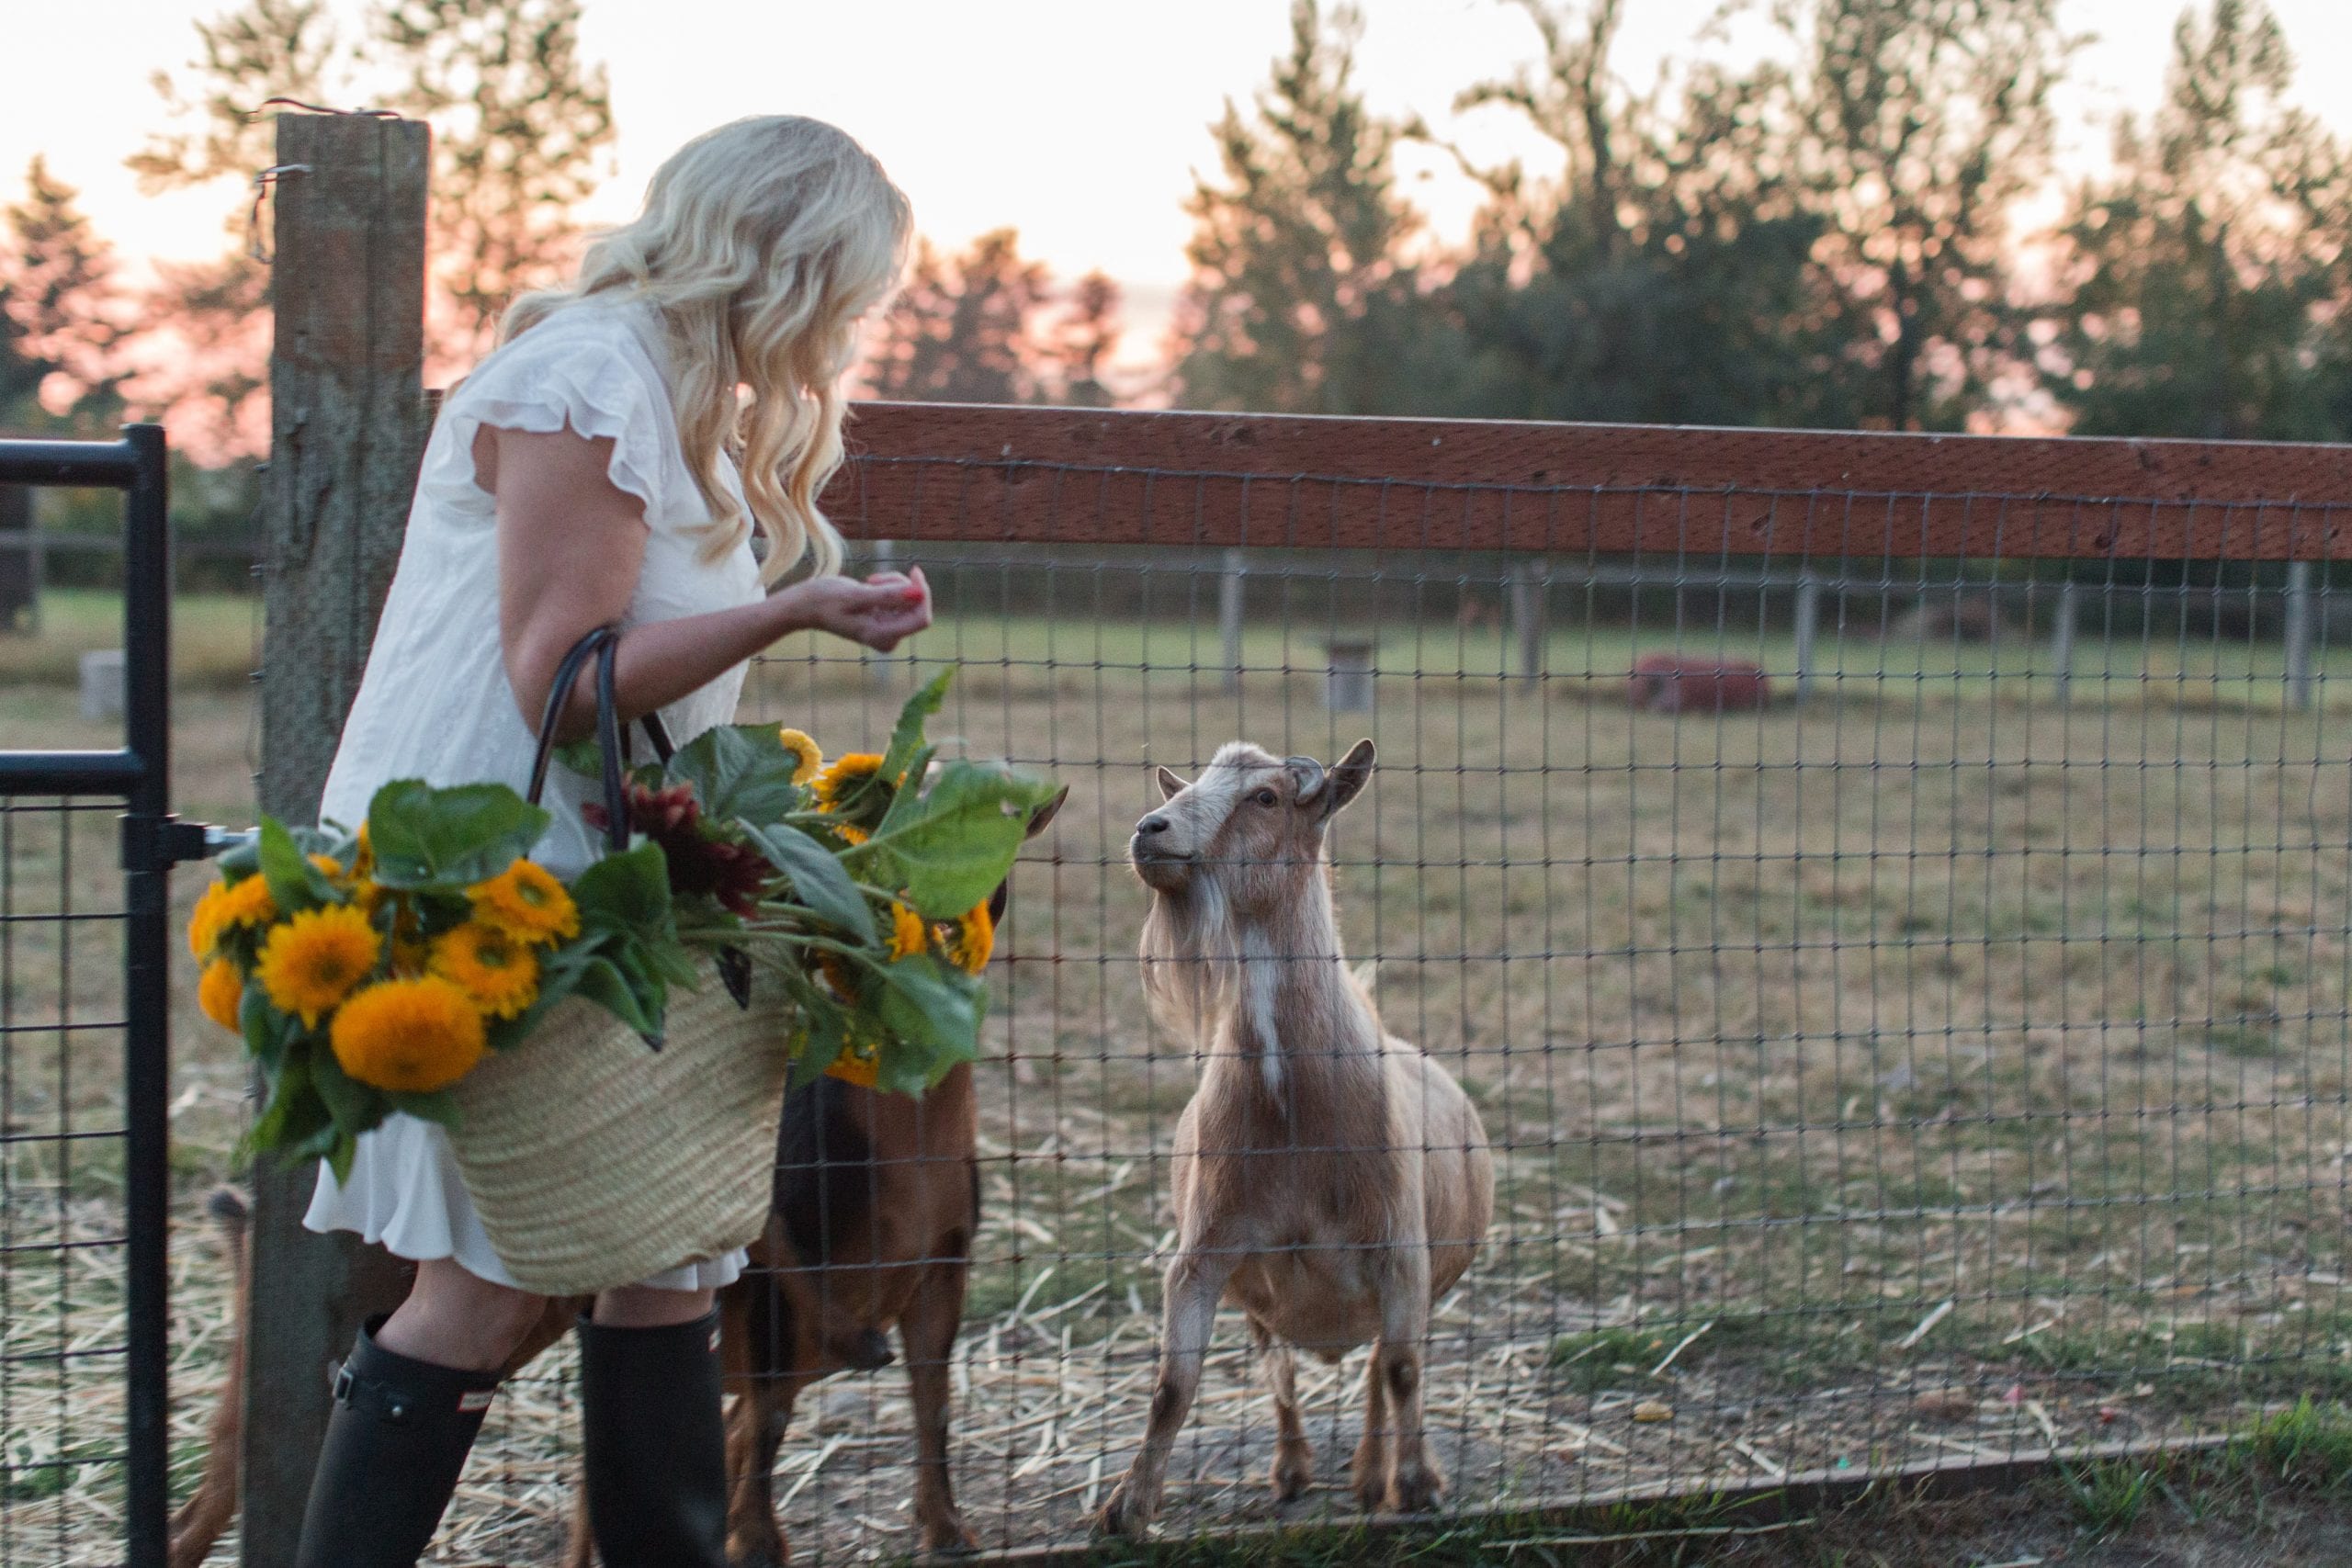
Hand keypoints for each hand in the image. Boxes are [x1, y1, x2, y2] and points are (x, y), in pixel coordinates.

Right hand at [777, 566, 932, 652]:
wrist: (807, 605)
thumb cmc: (826, 600)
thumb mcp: (856, 594)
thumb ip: (888, 595)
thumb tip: (918, 592)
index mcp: (882, 636)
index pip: (921, 618)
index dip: (923, 594)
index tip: (913, 571)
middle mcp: (889, 637)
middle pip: (916, 607)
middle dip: (901, 586)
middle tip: (874, 579)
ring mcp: (888, 629)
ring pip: (909, 599)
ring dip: (892, 584)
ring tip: (868, 582)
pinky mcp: (886, 619)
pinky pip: (901, 597)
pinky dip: (889, 586)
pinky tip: (869, 585)